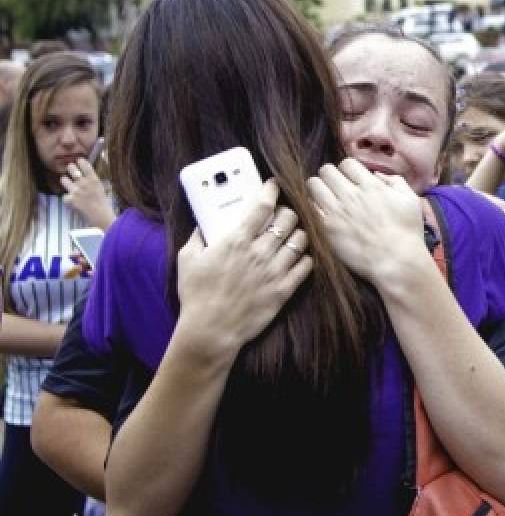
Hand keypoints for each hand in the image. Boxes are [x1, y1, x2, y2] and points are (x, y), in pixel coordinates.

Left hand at [62, 159, 114, 229]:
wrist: (101, 217)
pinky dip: (68, 199)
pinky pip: (64, 196)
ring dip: (66, 182)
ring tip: (69, 186)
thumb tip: (84, 174)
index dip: (79, 161)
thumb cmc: (103, 203)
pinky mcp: (69, 199)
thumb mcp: (101, 188)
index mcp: (94, 179)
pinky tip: (74, 203)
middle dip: (70, 169)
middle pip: (71, 168)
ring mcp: (75, 190)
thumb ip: (92, 180)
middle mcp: (84, 182)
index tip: (78, 162)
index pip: (83, 163)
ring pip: (63, 179)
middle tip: (71, 172)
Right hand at [176, 179, 312, 363]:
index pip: (262, 206)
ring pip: (301, 240)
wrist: (211, 330)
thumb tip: (203, 224)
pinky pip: (306, 266)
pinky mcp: (284, 290)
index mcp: (236, 240)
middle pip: (287, 219)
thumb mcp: (188, 260)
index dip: (271, 191)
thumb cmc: (197, 295)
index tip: (273, 186)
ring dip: (299, 232)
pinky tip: (298, 256)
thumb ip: (197, 237)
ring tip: (292, 233)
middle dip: (287, 211)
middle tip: (282, 213)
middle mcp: (259, 252)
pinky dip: (305, 257)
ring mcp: (274, 271)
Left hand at [306, 158, 426, 288]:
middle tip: (336, 187)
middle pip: (326, 170)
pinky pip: (309, 206)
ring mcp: (336, 211)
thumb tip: (376, 175)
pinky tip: (323, 212)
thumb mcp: (411, 201)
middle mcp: (351, 195)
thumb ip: (395, 182)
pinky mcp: (326, 228)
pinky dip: (313, 205)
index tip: (352, 180)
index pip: (347, 163)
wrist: (396, 262)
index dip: (349, 170)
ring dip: (319, 188)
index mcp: (371, 186)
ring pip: (313, 184)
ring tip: (325, 197)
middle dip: (331, 176)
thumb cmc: (407, 233)